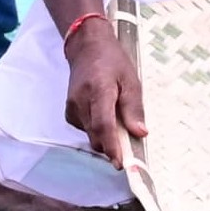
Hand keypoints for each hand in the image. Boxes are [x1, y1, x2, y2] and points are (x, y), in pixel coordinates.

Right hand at [63, 21, 144, 163]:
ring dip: (105, 137)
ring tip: (118, 123)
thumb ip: (134, 108)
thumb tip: (140, 133)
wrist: (87, 48)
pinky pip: (85, 128)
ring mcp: (72, 106)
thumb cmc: (112, 62)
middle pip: (96, 135)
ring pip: (90, 134)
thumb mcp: (132, 81)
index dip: (112, 146)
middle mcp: (81, 101)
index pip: (104, 125)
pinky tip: (105, 116)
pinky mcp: (69, 111)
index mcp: (99, 91)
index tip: (120, 162)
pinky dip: (97, 129)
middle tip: (129, 150)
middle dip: (112, 146)